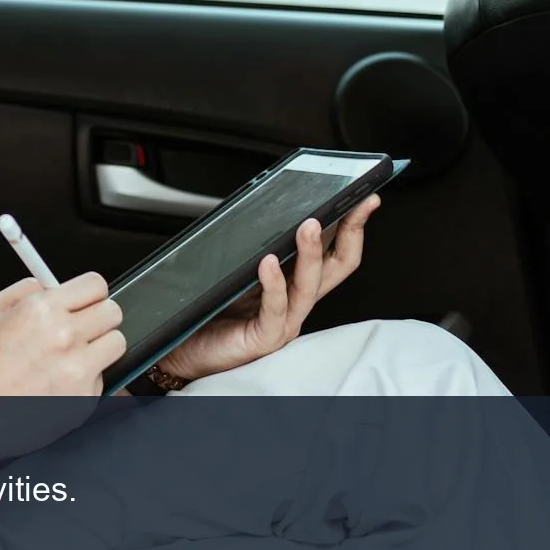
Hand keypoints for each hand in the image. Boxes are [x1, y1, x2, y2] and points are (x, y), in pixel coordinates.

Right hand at [0, 271, 125, 397]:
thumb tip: (48, 284)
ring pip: (116, 343)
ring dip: (99, 344)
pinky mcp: (84, 398)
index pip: (96, 285)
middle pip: (113, 312)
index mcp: (42, 310)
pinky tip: (59, 379)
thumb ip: (25, 290)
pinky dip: (86, 376)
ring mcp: (79, 371)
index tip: (83, 297)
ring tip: (72, 352)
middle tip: (81, 322)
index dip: (88, 290)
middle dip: (98, 313)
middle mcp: (65, 338)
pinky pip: (102, 377)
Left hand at [158, 194, 379, 383]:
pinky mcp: (265, 338)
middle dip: (350, 233)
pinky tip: (267, 262)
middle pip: (336, 268)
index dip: (351, 226)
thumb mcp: (239, 269)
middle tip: (356, 205)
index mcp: (295, 284)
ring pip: (309, 286)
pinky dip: (273, 284)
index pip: (334, 253)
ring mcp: (284, 322)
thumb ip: (258, 245)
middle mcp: (296, 303)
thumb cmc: (209, 309)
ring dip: (310, 253)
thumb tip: (271, 206)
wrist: (185, 349)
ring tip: (310, 226)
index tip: (364, 200)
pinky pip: (274, 310)